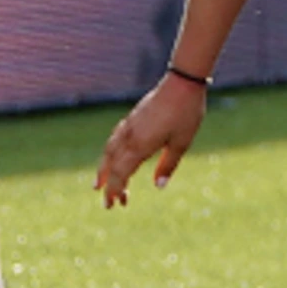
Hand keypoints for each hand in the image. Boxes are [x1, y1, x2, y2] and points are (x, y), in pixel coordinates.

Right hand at [94, 73, 211, 204]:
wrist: (182, 83)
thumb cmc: (186, 114)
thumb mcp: (182, 143)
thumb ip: (168, 165)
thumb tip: (158, 186)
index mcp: (140, 145)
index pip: (120, 173)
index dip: (114, 190)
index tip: (112, 204)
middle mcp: (130, 136)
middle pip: (110, 164)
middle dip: (106, 184)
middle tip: (107, 203)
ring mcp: (129, 125)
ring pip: (109, 150)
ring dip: (104, 168)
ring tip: (100, 182)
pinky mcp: (133, 118)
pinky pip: (115, 139)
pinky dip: (110, 153)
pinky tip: (114, 156)